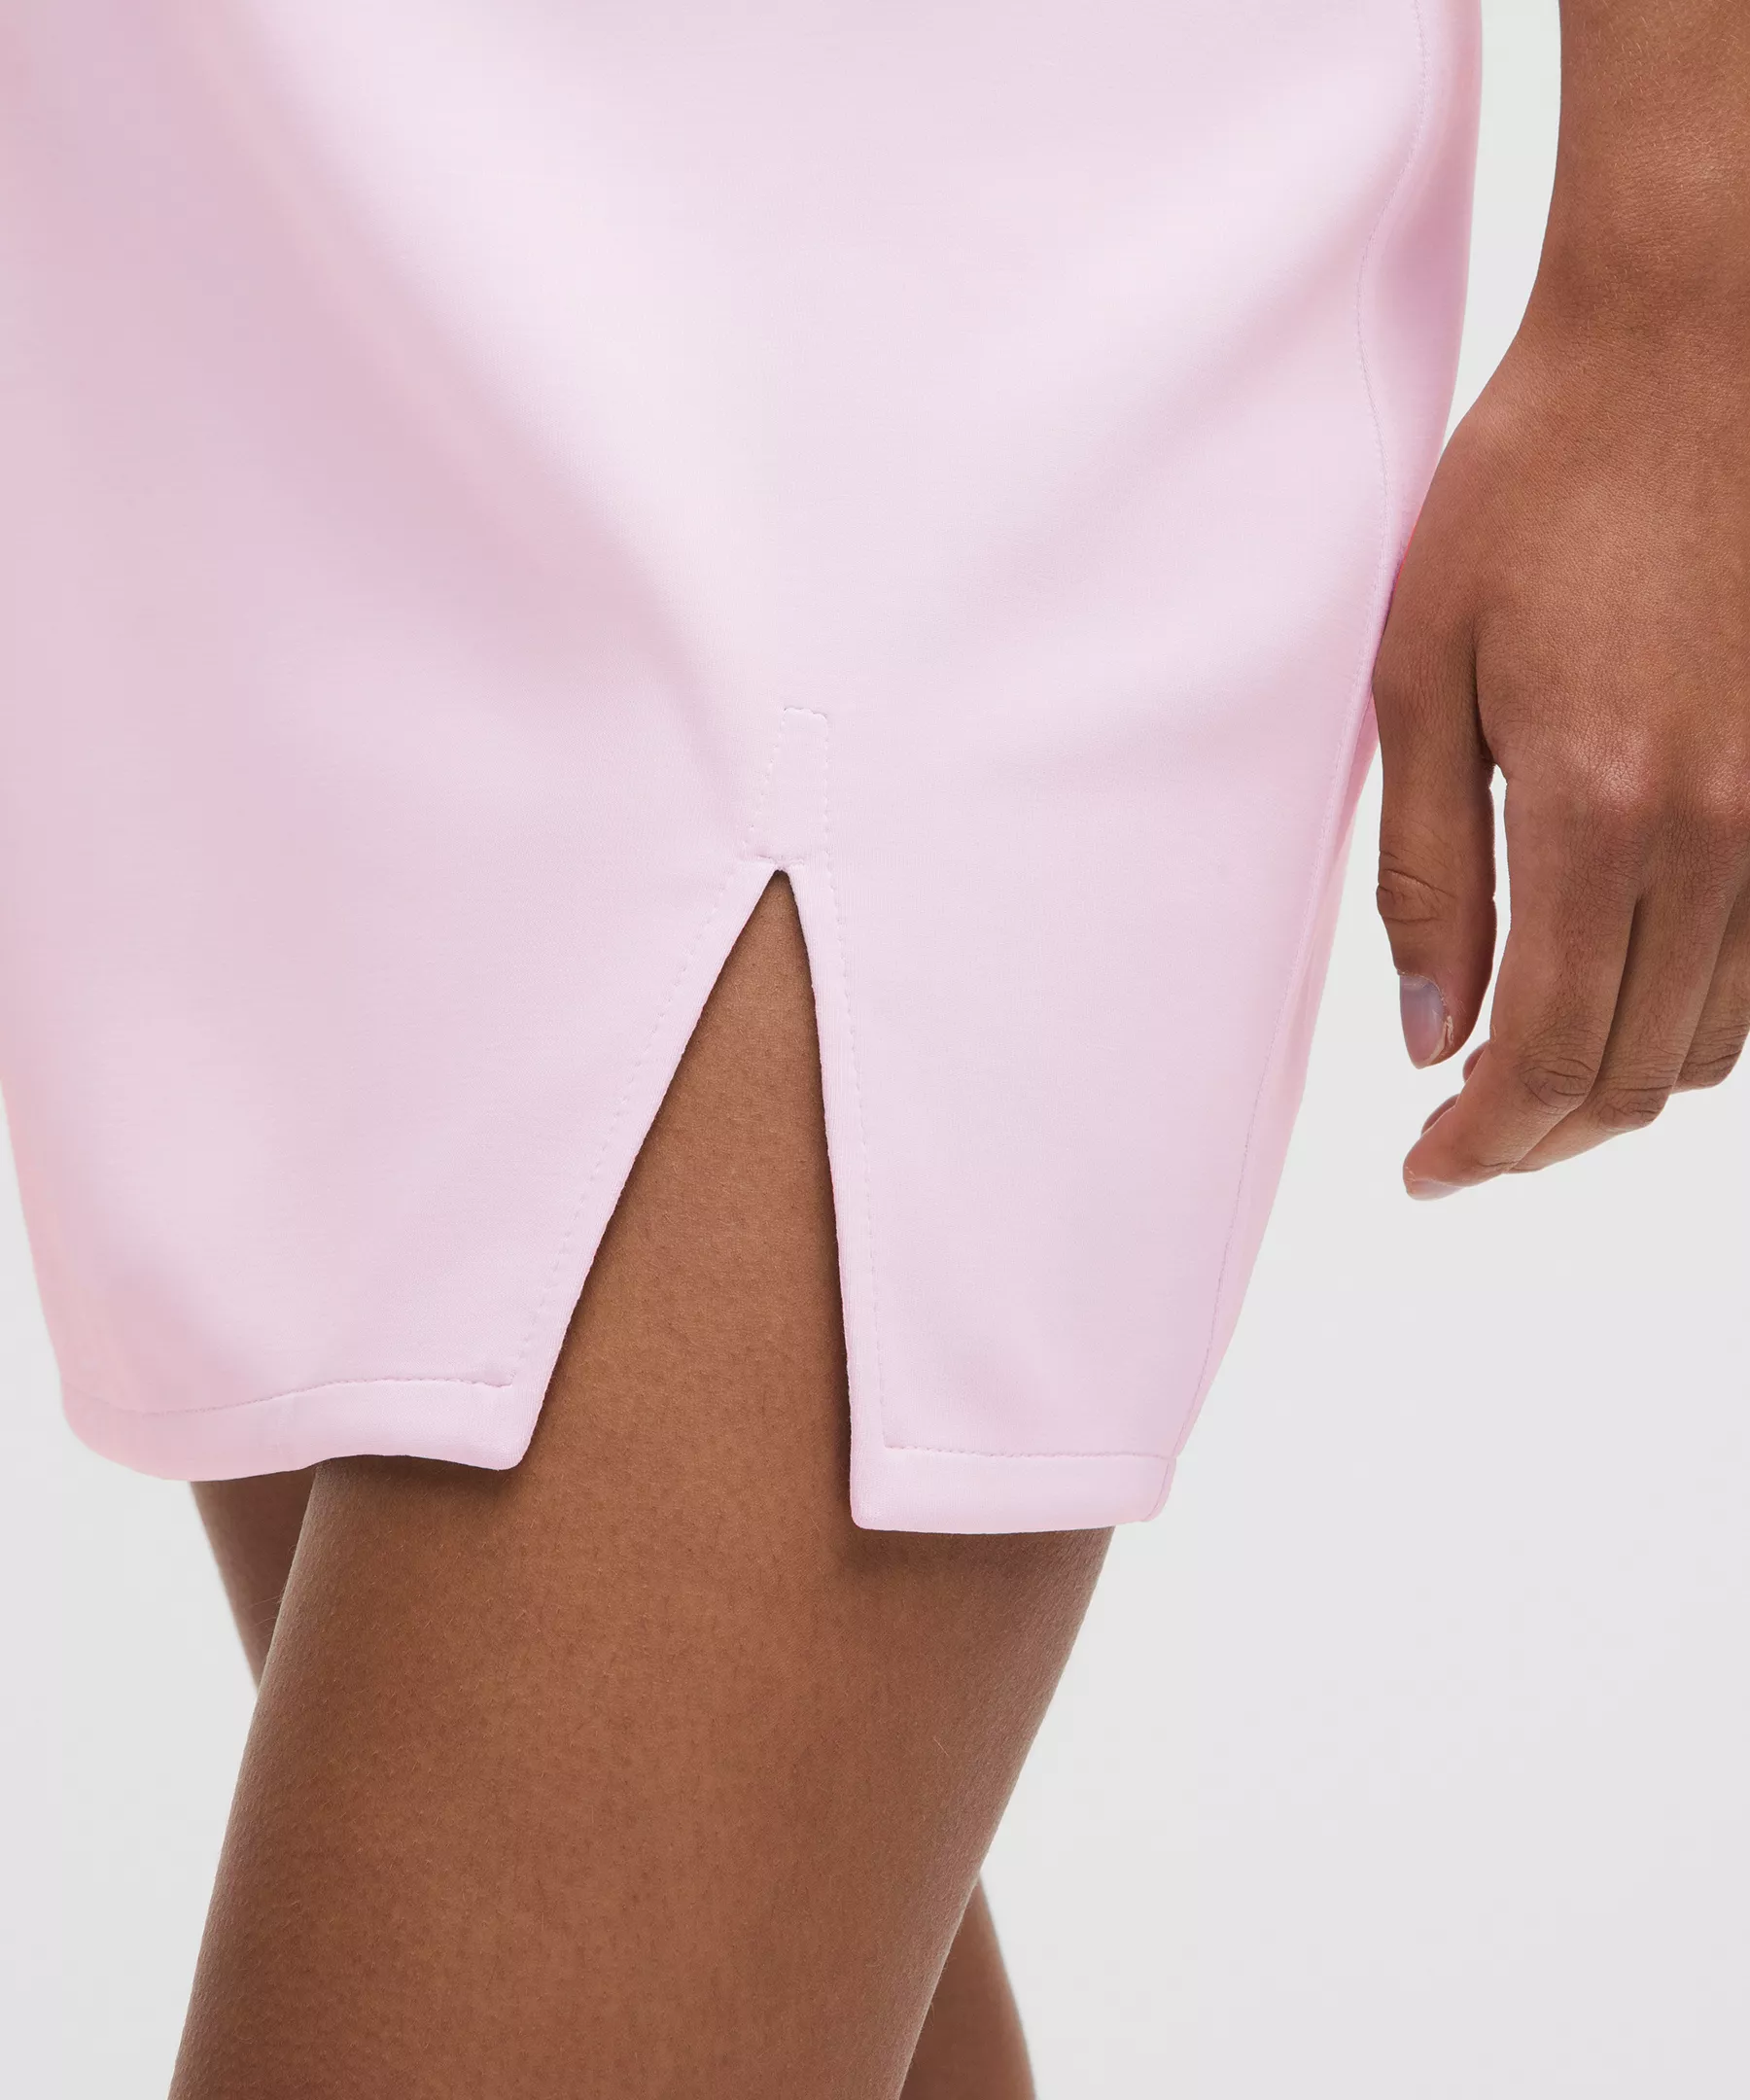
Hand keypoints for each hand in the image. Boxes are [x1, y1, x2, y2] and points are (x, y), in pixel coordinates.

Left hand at [1373, 311, 1749, 1197]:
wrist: (1701, 346)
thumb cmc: (1538, 488)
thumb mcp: (1423, 675)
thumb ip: (1428, 873)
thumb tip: (1429, 1036)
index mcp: (1601, 813)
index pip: (1550, 1057)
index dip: (1486, 1142)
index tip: (1430, 1170)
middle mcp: (1725, 836)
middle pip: (1638, 1073)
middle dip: (1541, 1134)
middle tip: (1461, 1138)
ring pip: (1714, 1036)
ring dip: (1615, 1084)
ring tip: (1524, 1075)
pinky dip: (1691, 1016)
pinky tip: (1618, 992)